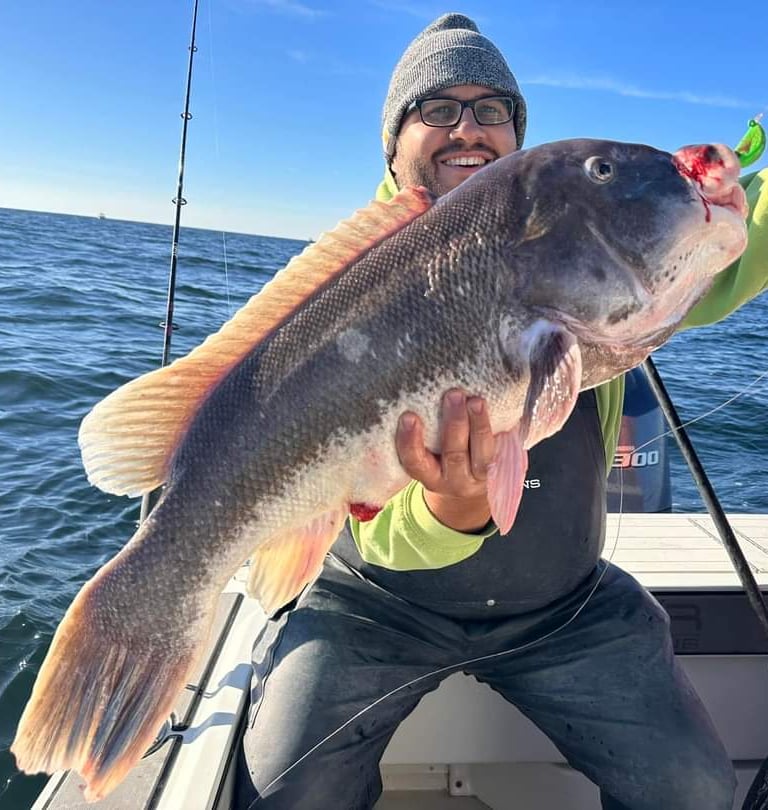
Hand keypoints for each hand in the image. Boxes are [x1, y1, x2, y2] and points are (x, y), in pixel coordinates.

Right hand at [396, 389, 494, 531]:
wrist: (466, 489)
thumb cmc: (438, 461)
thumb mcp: (426, 457)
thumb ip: (421, 435)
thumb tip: (408, 394)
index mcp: (428, 476)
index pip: (415, 462)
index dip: (410, 441)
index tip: (408, 416)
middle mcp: (452, 480)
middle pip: (453, 455)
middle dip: (454, 424)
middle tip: (453, 395)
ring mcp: (478, 476)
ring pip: (481, 453)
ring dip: (479, 424)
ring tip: (476, 400)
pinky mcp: (498, 470)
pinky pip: (501, 451)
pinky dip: (499, 430)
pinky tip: (499, 408)